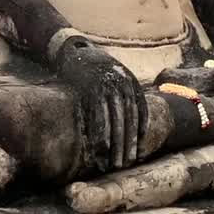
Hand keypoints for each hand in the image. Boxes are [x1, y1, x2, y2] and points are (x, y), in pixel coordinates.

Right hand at [54, 38, 146, 172]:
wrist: (73, 50)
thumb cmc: (96, 68)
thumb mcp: (115, 74)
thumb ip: (125, 92)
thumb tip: (134, 118)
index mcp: (130, 80)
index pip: (140, 109)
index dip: (140, 130)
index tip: (140, 147)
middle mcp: (120, 83)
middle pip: (128, 119)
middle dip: (128, 143)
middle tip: (128, 162)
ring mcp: (105, 87)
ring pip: (114, 121)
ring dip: (115, 145)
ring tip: (114, 162)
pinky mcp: (89, 91)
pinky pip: (97, 117)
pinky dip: (99, 135)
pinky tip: (99, 149)